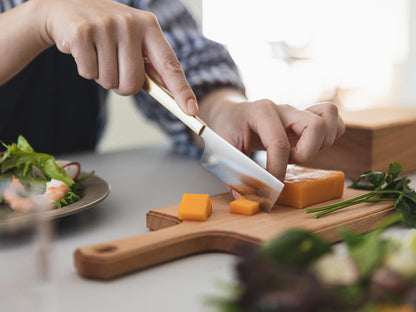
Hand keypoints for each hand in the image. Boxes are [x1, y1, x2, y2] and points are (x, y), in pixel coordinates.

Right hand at [0, 0, 197, 114]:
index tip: (191, 111)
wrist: (66, 8)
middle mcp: (131, 23)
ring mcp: (106, 25)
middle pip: (133, 83)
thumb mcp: (133, 40)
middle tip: (113, 68)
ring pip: (109, 81)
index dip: (181, 90)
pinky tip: (84, 52)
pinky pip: (89, 73)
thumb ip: (150, 65)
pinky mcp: (82, 32)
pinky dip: (86, 70)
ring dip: (102, 77)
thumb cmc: (108, 32)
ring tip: (98, 55)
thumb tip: (170, 96)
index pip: (170, 65)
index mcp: (150, 26)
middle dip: (122, 86)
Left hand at [198, 89, 344, 181]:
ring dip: (321, 145)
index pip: (279, 143)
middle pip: (316, 125)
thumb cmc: (228, 129)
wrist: (232, 113)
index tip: (270, 189)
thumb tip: (247, 199)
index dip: (277, 170)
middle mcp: (284, 109)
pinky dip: (329, 138)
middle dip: (307, 154)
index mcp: (261, 111)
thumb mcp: (223, 148)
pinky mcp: (308, 119)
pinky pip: (334, 122)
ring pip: (330, 118)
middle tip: (290, 163)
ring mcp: (299, 112)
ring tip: (298, 155)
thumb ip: (234, 173)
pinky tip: (307, 148)